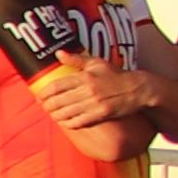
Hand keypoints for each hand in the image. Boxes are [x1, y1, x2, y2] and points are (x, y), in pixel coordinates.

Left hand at [34, 58, 154, 133]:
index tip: (39, 96)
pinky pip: (77, 122)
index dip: (44, 93)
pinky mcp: (100, 115)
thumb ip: (76, 59)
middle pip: (57, 101)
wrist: (137, 89)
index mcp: (85, 76)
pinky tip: (64, 121)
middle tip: (44, 106)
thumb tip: (58, 53)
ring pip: (65, 113)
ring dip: (55, 115)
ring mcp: (94, 104)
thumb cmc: (116, 75)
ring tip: (53, 113)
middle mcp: (88, 90)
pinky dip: (67, 123)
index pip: (56, 86)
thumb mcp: (97, 63)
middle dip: (47, 106)